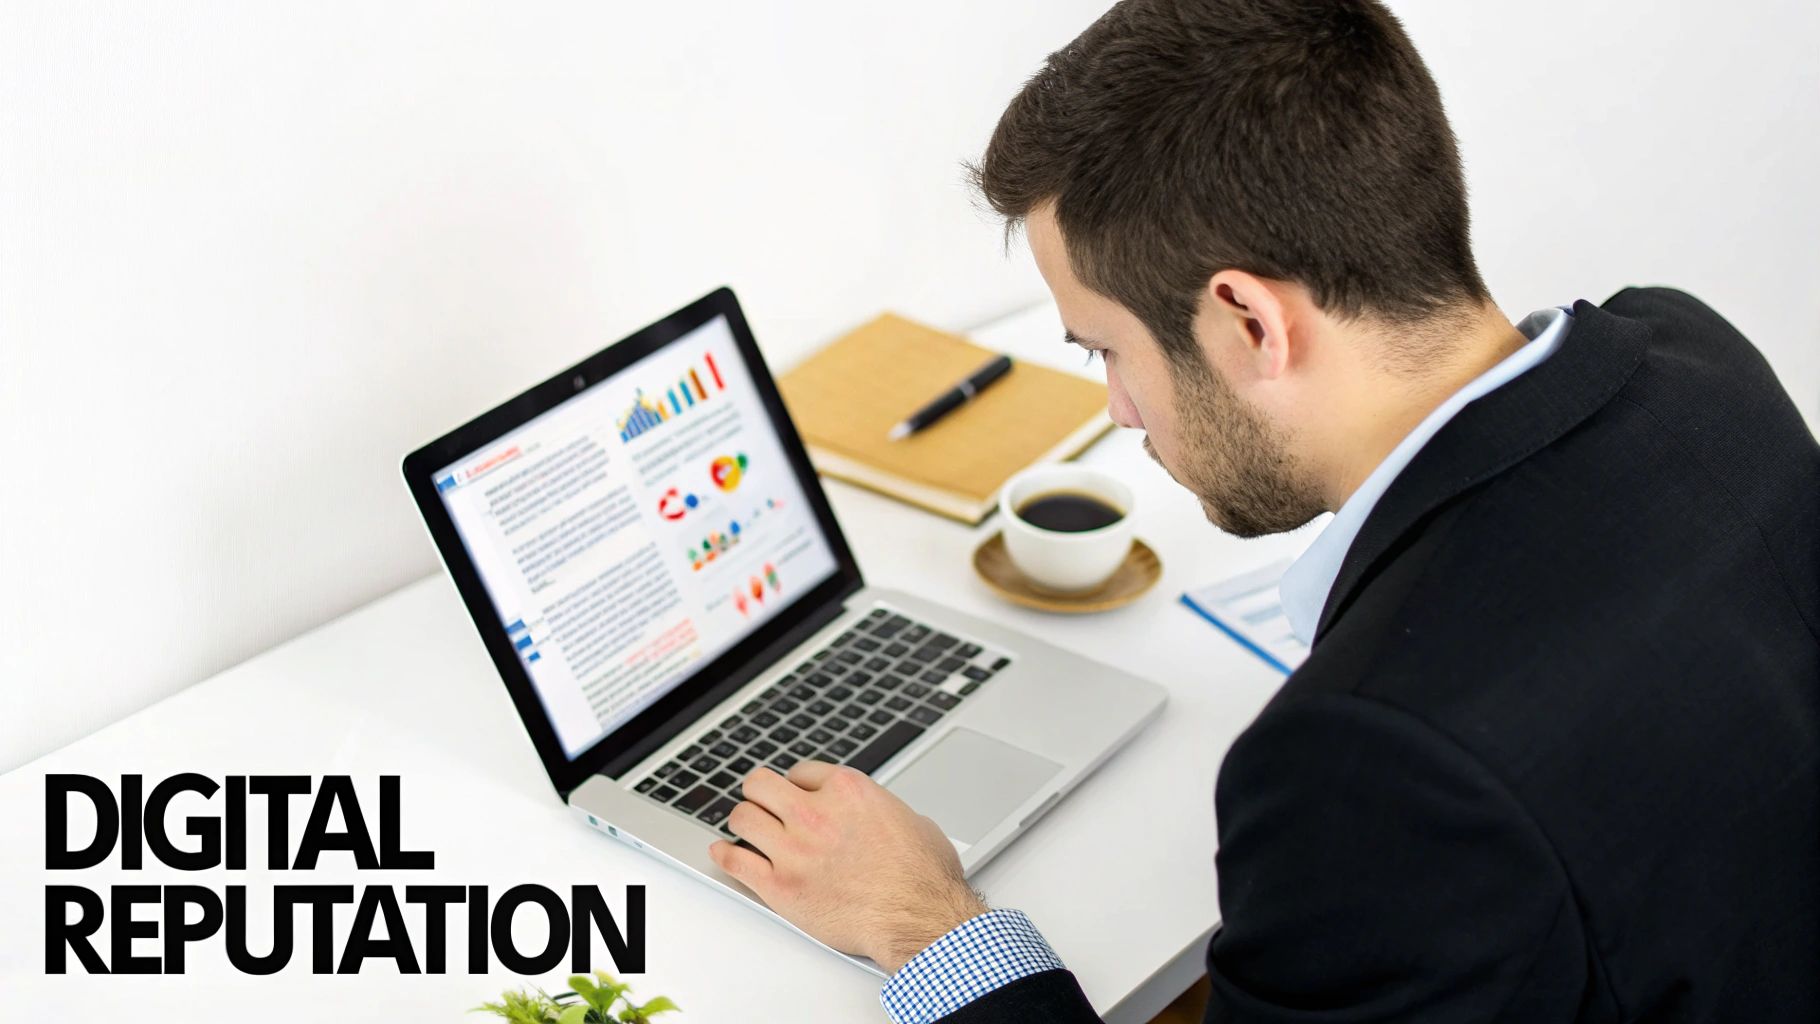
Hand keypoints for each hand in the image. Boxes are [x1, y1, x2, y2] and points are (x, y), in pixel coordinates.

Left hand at [708, 760, 986, 972]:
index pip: (801, 771)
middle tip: (760, 802)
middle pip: (761, 785)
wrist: (917, 918)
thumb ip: (884, 811)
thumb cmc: (923, 877)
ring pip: (743, 818)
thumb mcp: (913, 821)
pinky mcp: (780, 886)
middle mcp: (815, 813)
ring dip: (744, 822)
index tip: (793, 793)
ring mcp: (793, 849)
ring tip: (746, 828)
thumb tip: (882, 817)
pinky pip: (735, 861)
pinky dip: (725, 855)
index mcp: (847, 790)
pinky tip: (723, 852)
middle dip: (760, 793)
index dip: (796, 784)